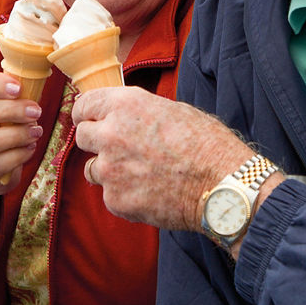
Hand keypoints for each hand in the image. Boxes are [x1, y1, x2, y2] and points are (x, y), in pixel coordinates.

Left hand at [72, 87, 253, 231]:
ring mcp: (110, 170)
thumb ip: (139, 112)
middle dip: (97, 142)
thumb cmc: (207, 145)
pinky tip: (150, 193)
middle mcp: (111, 135)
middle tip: (119, 150)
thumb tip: (125, 117)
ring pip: (92, 169)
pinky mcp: (115, 200)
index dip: (86, 114)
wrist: (223, 186)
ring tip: (141, 174)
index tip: (88, 120)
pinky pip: (110, 195)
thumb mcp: (174, 111)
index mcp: (125, 106)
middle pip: (82, 136)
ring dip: (110, 171)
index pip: (84, 105)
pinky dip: (125, 195)